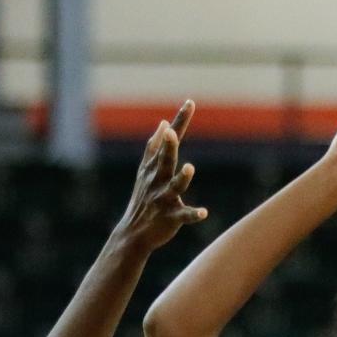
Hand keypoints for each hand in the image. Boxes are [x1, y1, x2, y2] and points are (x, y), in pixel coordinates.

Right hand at [116, 101, 207, 251]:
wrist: (133, 234)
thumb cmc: (143, 200)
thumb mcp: (145, 171)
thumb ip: (155, 147)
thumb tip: (163, 123)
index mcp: (154, 167)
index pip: (167, 140)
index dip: (179, 122)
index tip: (190, 103)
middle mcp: (158, 180)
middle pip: (165, 160)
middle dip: (168, 146)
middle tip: (171, 132)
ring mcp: (163, 199)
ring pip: (174, 186)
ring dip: (181, 178)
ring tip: (189, 168)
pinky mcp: (171, 218)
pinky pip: (184, 215)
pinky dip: (193, 214)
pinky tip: (203, 213)